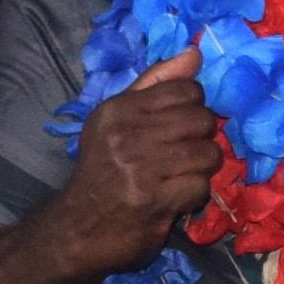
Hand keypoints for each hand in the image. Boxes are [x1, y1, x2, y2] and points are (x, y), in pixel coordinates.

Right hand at [52, 53, 224, 267]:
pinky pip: (200, 186)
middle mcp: (126, 134)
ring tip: (180, 177)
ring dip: (201, 170)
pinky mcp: (154, 201)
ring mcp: (140, 168)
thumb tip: (195, 53)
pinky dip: (194, 196)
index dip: (193, 109)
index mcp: (118, 109)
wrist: (75, 230)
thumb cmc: (101, 172)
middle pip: (202, 119)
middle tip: (181, 157)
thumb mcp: (117, 122)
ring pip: (207, 153)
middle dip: (200, 140)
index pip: (185, 89)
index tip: (178, 129)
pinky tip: (175, 199)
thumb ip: (155, 84)